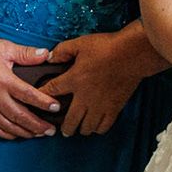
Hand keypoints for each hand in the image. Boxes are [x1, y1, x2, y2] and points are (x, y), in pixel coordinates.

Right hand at [0, 19, 59, 139]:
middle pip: (19, 115)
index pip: (28, 94)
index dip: (44, 102)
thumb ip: (26, 53)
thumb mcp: (5, 48)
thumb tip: (46, 54)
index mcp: (3, 80)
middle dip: (38, 125)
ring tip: (39, 134)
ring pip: (7, 125)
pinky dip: (6, 134)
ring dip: (25, 132)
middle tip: (52, 130)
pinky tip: (17, 135)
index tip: (57, 108)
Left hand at [41, 26, 166, 136]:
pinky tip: (96, 125)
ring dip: (80, 129)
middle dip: (63, 127)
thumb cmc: (109, 47)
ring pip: (86, 127)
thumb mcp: (82, 43)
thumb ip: (63, 50)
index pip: (51, 92)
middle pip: (69, 122)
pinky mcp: (114, 107)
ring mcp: (100, 105)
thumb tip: (50, 57)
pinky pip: (104, 126)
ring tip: (79, 127)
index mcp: (74, 79)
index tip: (38, 101)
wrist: (134, 53)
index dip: (41, 97)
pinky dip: (98, 128)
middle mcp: (85, 97)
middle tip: (62, 128)